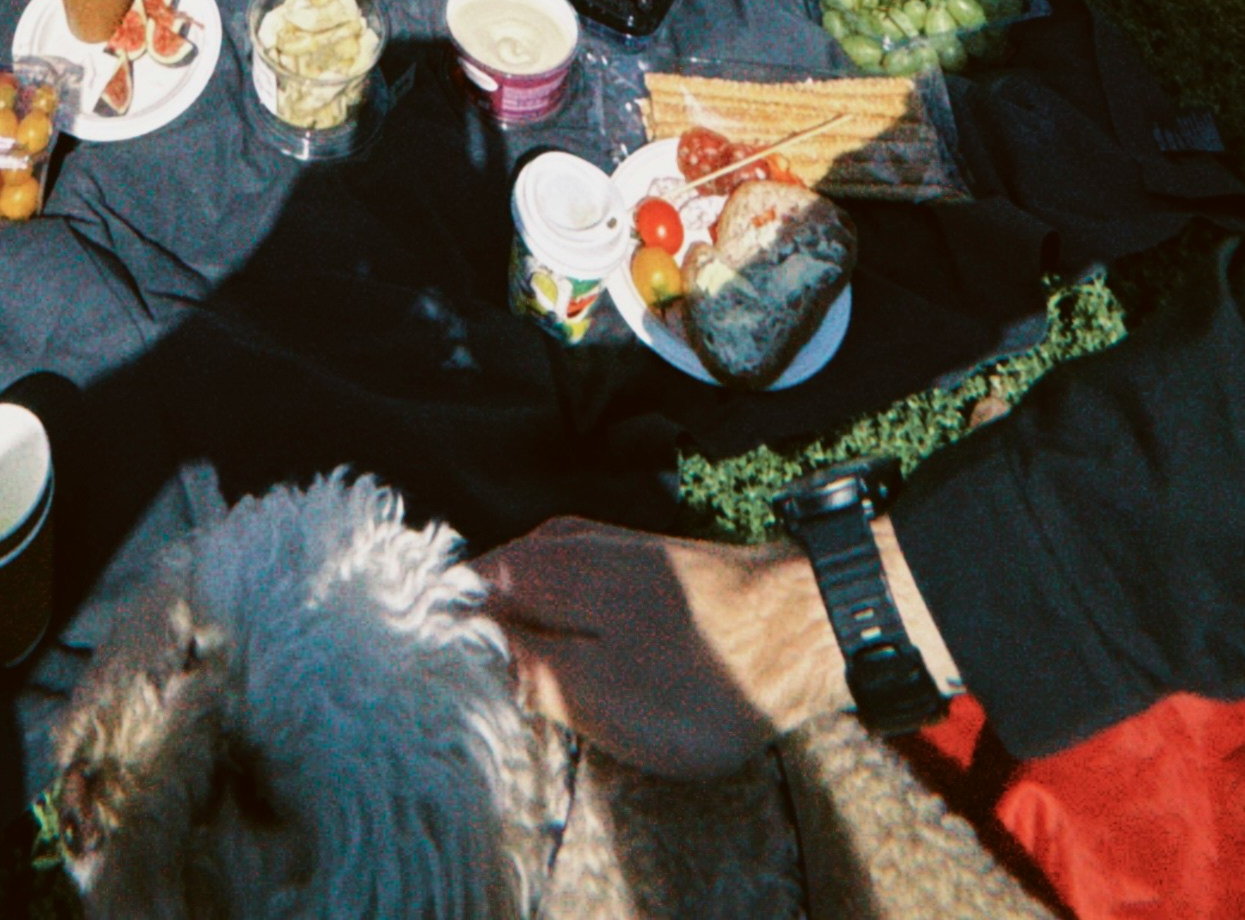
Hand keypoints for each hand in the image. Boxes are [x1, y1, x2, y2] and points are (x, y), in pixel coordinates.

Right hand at [477, 521, 843, 779]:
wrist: (800, 630)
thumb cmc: (696, 674)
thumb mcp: (592, 694)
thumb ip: (519, 667)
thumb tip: (458, 645)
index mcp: (538, 562)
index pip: (451, 592)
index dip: (444, 642)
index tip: (452, 692)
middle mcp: (561, 539)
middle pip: (491, 593)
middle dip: (484, 643)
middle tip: (499, 704)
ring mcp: (603, 547)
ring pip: (534, 596)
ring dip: (528, 642)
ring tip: (539, 696)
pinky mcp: (638, 567)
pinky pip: (572, 598)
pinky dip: (566, 634)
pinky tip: (580, 669)